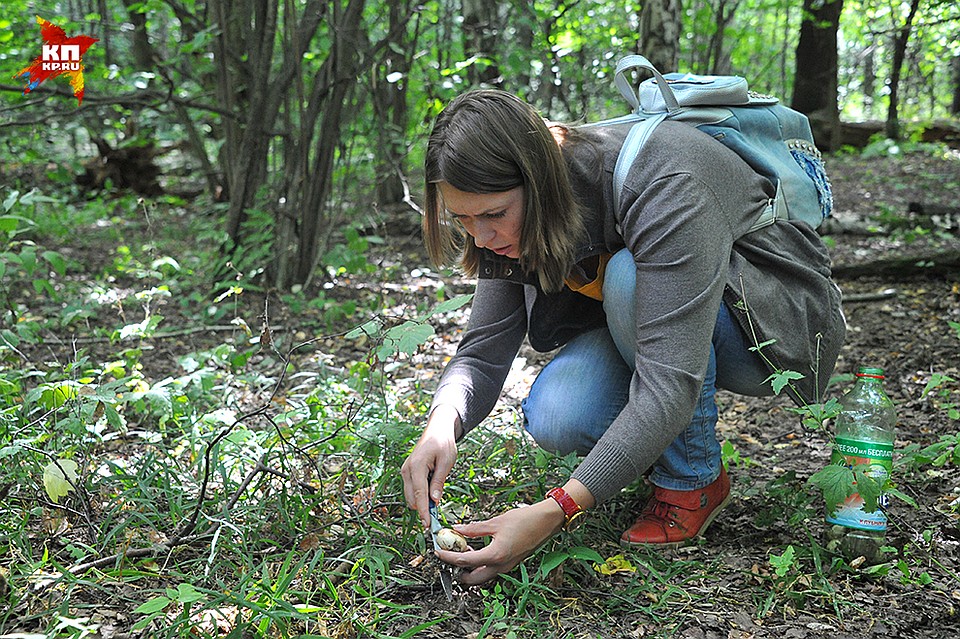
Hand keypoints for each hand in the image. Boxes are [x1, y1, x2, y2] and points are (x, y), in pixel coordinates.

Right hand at [401, 404, 461, 527]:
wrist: (437, 430)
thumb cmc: (443, 443)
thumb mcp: (446, 462)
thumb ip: (439, 481)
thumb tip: (434, 500)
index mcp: (416, 466)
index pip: (419, 494)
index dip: (424, 511)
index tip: (428, 525)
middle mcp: (407, 470)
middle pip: (412, 498)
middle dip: (423, 509)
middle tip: (438, 515)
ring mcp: (405, 472)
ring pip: (411, 496)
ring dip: (422, 501)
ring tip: (437, 495)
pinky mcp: (407, 473)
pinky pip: (412, 489)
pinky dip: (421, 495)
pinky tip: (432, 489)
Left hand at [436, 499, 565, 584]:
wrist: (547, 521)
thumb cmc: (525, 520)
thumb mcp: (496, 522)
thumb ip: (474, 528)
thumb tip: (457, 529)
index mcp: (495, 555)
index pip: (464, 560)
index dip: (448, 556)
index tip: (437, 550)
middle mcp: (501, 566)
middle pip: (471, 578)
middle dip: (457, 570)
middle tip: (449, 553)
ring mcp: (506, 567)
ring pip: (481, 576)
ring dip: (468, 567)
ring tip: (462, 547)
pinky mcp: (510, 563)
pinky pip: (490, 570)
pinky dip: (479, 563)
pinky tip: (476, 547)